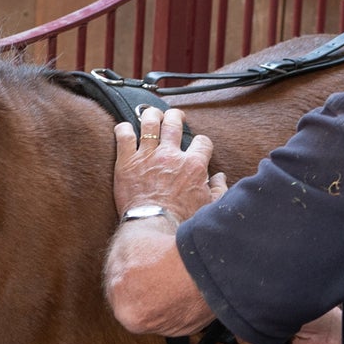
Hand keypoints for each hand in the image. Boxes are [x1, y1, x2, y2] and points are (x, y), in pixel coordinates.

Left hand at [114, 106, 225, 220]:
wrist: (154, 228)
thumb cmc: (182, 222)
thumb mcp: (209, 207)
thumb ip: (219, 190)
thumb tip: (220, 177)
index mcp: (194, 165)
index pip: (202, 142)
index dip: (202, 143)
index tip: (198, 147)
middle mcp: (171, 155)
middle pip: (174, 123)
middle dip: (176, 116)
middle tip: (175, 117)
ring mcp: (148, 156)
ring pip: (149, 122)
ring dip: (151, 115)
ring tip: (151, 115)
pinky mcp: (127, 162)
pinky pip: (123, 136)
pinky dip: (123, 129)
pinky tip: (124, 129)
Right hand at [239, 308, 342, 343]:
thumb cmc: (322, 320)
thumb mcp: (290, 304)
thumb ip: (266, 304)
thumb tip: (246, 306)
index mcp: (270, 315)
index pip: (244, 315)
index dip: (247, 314)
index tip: (255, 311)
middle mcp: (267, 333)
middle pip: (241, 333)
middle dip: (253, 329)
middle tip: (270, 325)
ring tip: (282, 341)